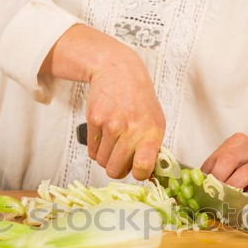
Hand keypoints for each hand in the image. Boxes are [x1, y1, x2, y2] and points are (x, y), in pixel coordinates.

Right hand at [86, 51, 164, 179]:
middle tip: (121, 158)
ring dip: (106, 158)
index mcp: (151, 133)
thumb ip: (152, 149)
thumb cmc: (139, 100)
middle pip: (115, 171)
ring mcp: (111, 125)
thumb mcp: (156, 122)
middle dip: (117, 169)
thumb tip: (147, 175)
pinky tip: (104, 136)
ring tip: (113, 143)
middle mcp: (132, 129)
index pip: (143, 167)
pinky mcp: (94, 120)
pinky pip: (91, 151)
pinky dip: (96, 149)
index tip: (138, 171)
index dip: (139, 174)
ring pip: (102, 162)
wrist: (119, 72)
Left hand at [201, 133, 247, 202]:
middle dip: (217, 180)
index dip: (206, 175)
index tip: (201, 190)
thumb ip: (217, 175)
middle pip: (229, 159)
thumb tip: (195, 189)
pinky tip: (242, 205)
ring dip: (232, 190)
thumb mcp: (235, 170)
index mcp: (239, 142)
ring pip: (247, 172)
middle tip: (212, 195)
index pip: (216, 157)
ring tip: (225, 201)